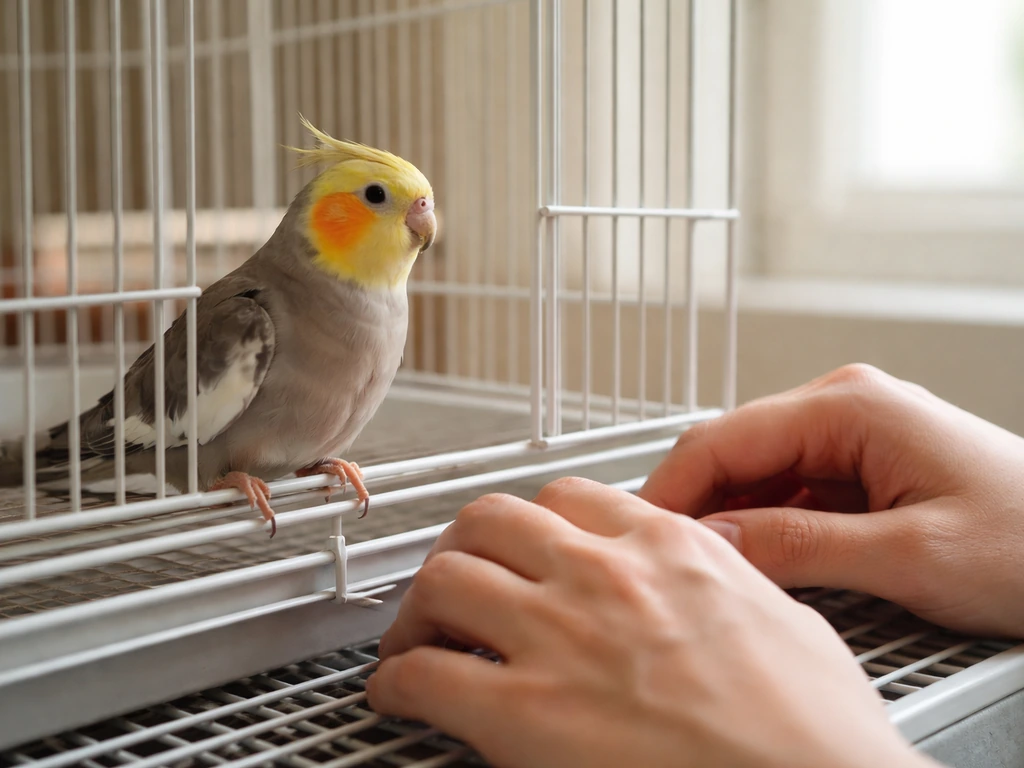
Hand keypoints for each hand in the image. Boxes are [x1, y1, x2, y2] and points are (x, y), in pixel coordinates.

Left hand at [367, 477, 928, 767]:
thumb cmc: (815, 734)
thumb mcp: (787, 619)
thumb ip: (727, 580)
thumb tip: (706, 578)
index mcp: (671, 549)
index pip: (570, 495)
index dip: (532, 521)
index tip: (522, 543)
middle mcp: (605, 575)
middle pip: (491, 519)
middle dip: (462, 545)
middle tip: (456, 577)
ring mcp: (560, 636)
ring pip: (445, 577)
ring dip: (419, 607)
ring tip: (418, 634)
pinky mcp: (524, 714)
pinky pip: (424, 675)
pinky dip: (397, 681)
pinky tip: (400, 695)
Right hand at [640, 363, 1023, 637]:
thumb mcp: (911, 557)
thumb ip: (801, 545)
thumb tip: (715, 540)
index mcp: (852, 405)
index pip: (723, 436)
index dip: (669, 487)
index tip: (636, 533)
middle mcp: (846, 406)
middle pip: (733, 448)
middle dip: (693, 502)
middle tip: (663, 559)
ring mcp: (853, 434)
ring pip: (757, 470)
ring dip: (728, 514)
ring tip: (706, 567)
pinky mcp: (862, 466)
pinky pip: (789, 488)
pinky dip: (763, 521)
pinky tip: (756, 558)